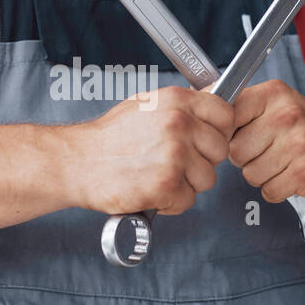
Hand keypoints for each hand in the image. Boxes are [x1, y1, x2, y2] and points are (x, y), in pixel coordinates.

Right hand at [70, 86, 234, 215]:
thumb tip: (212, 113)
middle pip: (220, 150)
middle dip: (202, 161)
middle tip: (176, 163)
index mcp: (177, 101)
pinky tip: (152, 191)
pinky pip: (188, 201)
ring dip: (187, 184)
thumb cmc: (109, 138)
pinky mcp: (166, 184)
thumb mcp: (148, 106)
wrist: (78, 161)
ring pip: (207, 179)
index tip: (207, 141)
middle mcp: (179, 124)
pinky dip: (171, 203)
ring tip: (159, 176)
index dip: (219, 132)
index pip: (226, 115)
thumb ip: (182, 108)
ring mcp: (174, 154)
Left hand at [228, 79, 304, 202]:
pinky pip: (269, 190)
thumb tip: (196, 96)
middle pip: (235, 151)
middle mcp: (287, 114)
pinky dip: (276, 189)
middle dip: (246, 158)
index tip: (237, 136)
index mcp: (273, 94)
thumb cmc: (301, 130)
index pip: (226, 116)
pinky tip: (289, 175)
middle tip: (267, 151)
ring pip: (250, 174)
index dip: (226, 134)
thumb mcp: (272, 105)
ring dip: (261, 175)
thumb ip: (238, 104)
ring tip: (280, 163)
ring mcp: (298, 143)